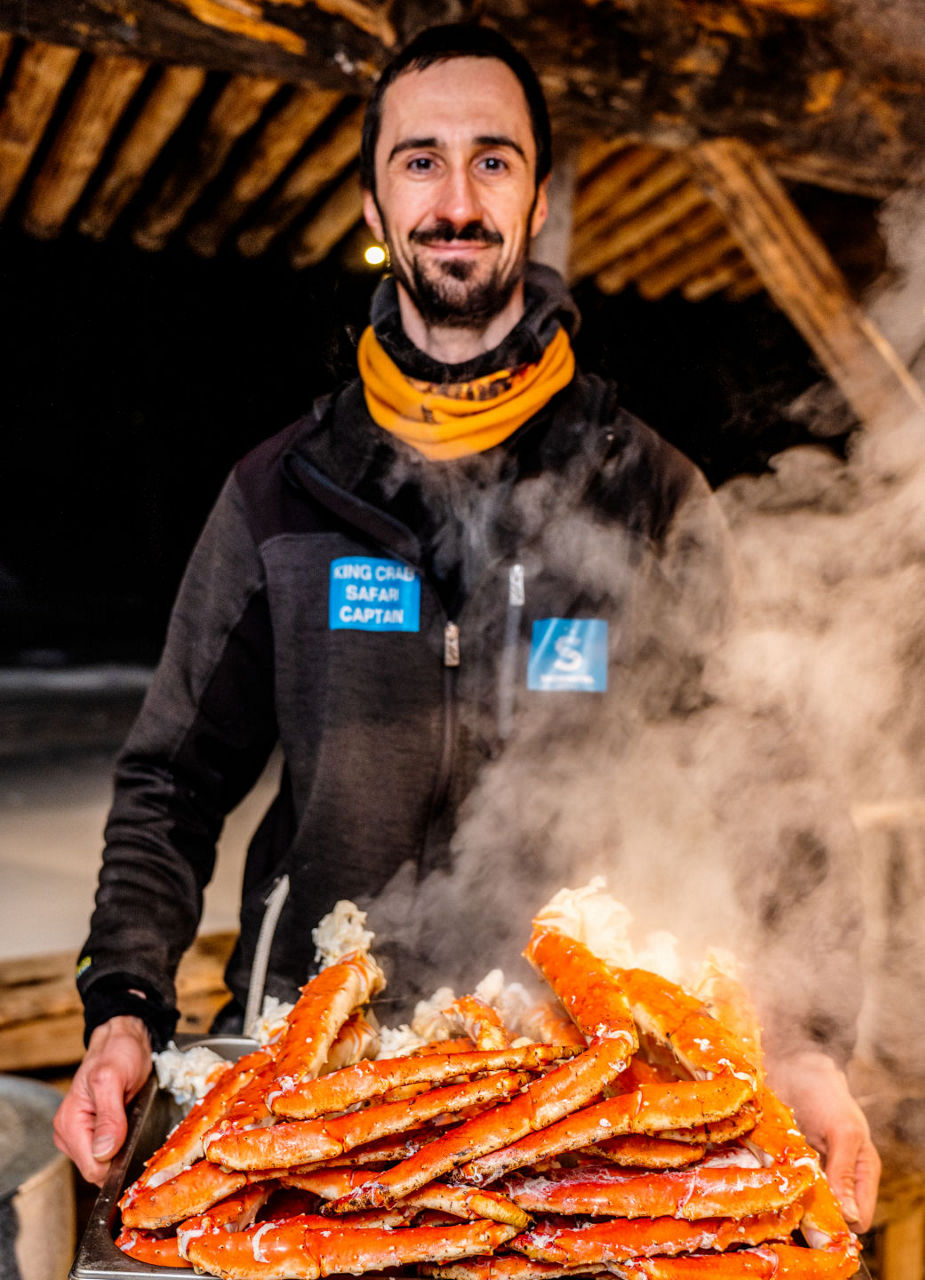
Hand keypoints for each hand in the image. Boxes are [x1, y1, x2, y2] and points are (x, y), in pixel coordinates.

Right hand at [53, 1016, 151, 1183]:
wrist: (124, 1040)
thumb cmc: (118, 1053)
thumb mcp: (113, 1079)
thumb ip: (109, 1117)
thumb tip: (103, 1153)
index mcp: (69, 1123)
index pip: (92, 1168)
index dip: (116, 1164)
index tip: (136, 1147)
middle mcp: (69, 1133)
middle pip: (98, 1169)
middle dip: (120, 1157)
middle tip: (138, 1130)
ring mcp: (80, 1135)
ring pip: (104, 1163)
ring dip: (123, 1151)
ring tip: (134, 1124)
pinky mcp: (93, 1133)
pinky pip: (109, 1153)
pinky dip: (122, 1145)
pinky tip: (130, 1128)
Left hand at [766, 1049, 880, 1231]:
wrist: (795, 1064)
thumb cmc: (827, 1095)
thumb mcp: (844, 1132)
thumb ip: (846, 1172)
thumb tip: (851, 1218)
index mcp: (861, 1174)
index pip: (858, 1219)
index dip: (839, 1223)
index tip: (815, 1216)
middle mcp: (836, 1177)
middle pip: (827, 1215)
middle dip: (809, 1212)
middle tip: (789, 1198)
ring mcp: (810, 1171)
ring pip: (801, 1201)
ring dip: (787, 1196)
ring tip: (772, 1184)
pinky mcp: (786, 1161)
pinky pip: (780, 1182)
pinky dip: (772, 1180)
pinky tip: (760, 1173)